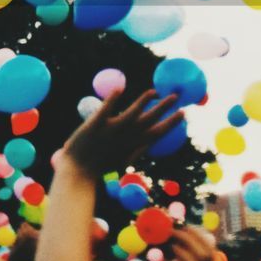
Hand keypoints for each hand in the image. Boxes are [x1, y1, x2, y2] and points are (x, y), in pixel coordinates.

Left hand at [62, 89, 181, 178]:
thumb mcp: (124, 159)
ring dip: (143, 102)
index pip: (158, 133)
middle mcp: (125, 137)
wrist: (78, 171)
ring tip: (153, 92)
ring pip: (131, 113)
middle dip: (163, 108)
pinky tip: (120, 89)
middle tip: (176, 96)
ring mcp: (111, 130)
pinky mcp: (95, 125)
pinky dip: (112, 100)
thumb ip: (138, 149)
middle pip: (148, 120)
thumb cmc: (101, 165)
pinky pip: (105, 110)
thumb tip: (152, 141)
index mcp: (133, 145)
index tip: (183, 112)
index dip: (171, 123)